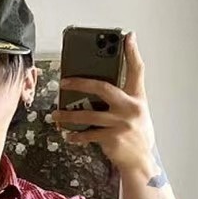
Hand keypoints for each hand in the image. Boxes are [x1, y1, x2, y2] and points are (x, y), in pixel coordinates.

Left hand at [56, 31, 157, 174]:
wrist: (141, 162)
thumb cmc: (137, 136)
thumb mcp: (137, 114)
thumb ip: (124, 100)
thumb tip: (99, 89)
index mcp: (138, 99)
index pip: (137, 70)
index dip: (133, 52)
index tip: (128, 36)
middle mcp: (131, 108)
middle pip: (103, 88)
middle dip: (81, 83)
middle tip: (63, 81)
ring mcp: (121, 123)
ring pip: (89, 115)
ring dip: (69, 116)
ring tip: (56, 115)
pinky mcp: (112, 138)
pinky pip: (89, 134)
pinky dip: (77, 135)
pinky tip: (68, 135)